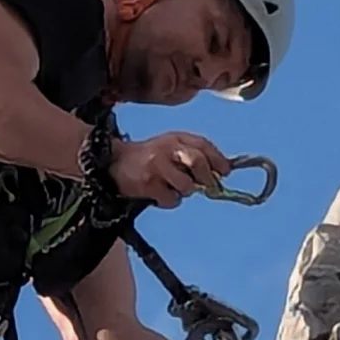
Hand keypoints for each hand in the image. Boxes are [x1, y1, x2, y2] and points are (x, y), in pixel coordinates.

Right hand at [109, 131, 232, 209]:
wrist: (114, 163)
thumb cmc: (148, 157)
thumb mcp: (170, 147)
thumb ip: (193, 155)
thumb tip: (220, 173)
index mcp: (176, 138)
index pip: (203, 145)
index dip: (218, 159)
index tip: (226, 172)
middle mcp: (168, 149)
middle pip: (198, 162)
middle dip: (207, 178)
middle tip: (208, 187)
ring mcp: (157, 166)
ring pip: (186, 186)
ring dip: (184, 192)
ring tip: (171, 188)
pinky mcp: (148, 184)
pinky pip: (171, 199)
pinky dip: (169, 201)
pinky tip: (159, 195)